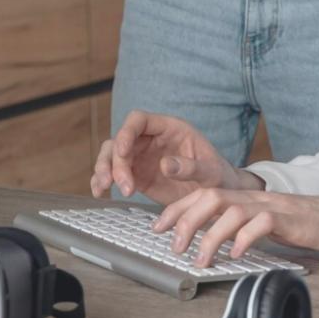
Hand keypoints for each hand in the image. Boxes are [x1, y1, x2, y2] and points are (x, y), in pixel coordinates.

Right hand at [89, 110, 261, 205]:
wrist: (218, 197)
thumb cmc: (219, 177)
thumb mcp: (211, 172)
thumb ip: (191, 167)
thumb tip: (166, 164)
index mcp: (170, 128)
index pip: (139, 120)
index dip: (126, 132)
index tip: (123, 151)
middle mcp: (151, 140)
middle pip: (120, 140)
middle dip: (115, 161)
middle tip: (122, 184)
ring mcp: (142, 157)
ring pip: (112, 155)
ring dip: (104, 169)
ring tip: (105, 188)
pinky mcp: (137, 175)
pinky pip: (114, 174)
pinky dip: (102, 181)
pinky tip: (99, 192)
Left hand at [152, 189, 318, 266]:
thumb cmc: (304, 224)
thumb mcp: (265, 224)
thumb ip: (241, 228)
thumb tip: (213, 244)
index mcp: (245, 198)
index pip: (203, 193)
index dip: (178, 208)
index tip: (158, 226)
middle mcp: (254, 198)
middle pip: (210, 196)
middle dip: (186, 219)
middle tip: (174, 245)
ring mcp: (270, 206)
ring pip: (230, 210)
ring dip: (210, 235)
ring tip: (201, 258)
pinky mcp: (287, 218)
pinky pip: (261, 224)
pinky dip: (244, 238)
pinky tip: (237, 253)